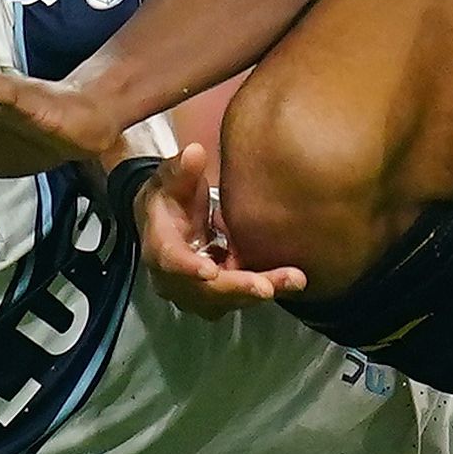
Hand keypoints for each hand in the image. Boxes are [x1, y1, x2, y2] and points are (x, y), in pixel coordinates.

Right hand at [134, 143, 306, 315]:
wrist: (168, 218)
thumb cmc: (169, 196)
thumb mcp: (171, 177)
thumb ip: (183, 168)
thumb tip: (195, 153)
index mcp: (159, 246)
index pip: (170, 261)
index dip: (188, 268)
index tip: (210, 271)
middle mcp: (174, 277)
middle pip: (204, 291)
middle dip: (237, 288)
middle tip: (268, 286)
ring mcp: (196, 290)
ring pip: (226, 300)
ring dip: (258, 291)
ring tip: (293, 279)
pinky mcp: (218, 293)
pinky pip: (241, 297)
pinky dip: (267, 288)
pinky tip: (292, 279)